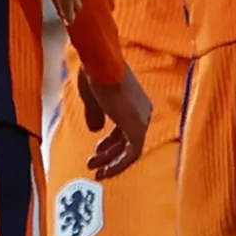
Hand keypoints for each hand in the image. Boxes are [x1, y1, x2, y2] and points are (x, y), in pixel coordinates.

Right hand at [74, 62, 152, 179]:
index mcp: (134, 101)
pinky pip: (132, 154)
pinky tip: (106, 172)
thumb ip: (96, 114)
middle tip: (94, 164)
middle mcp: (143, 111)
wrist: (101, 63)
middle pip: (127, 139)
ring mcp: (142, 119)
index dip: (110, 142)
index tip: (97, 150)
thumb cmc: (95, 73)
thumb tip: (95, 129)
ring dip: (111, 162)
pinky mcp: (138, 128)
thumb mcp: (93, 98)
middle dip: (108, 154)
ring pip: (130, 149)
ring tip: (96, 170)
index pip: (124, 128)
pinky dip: (119, 165)